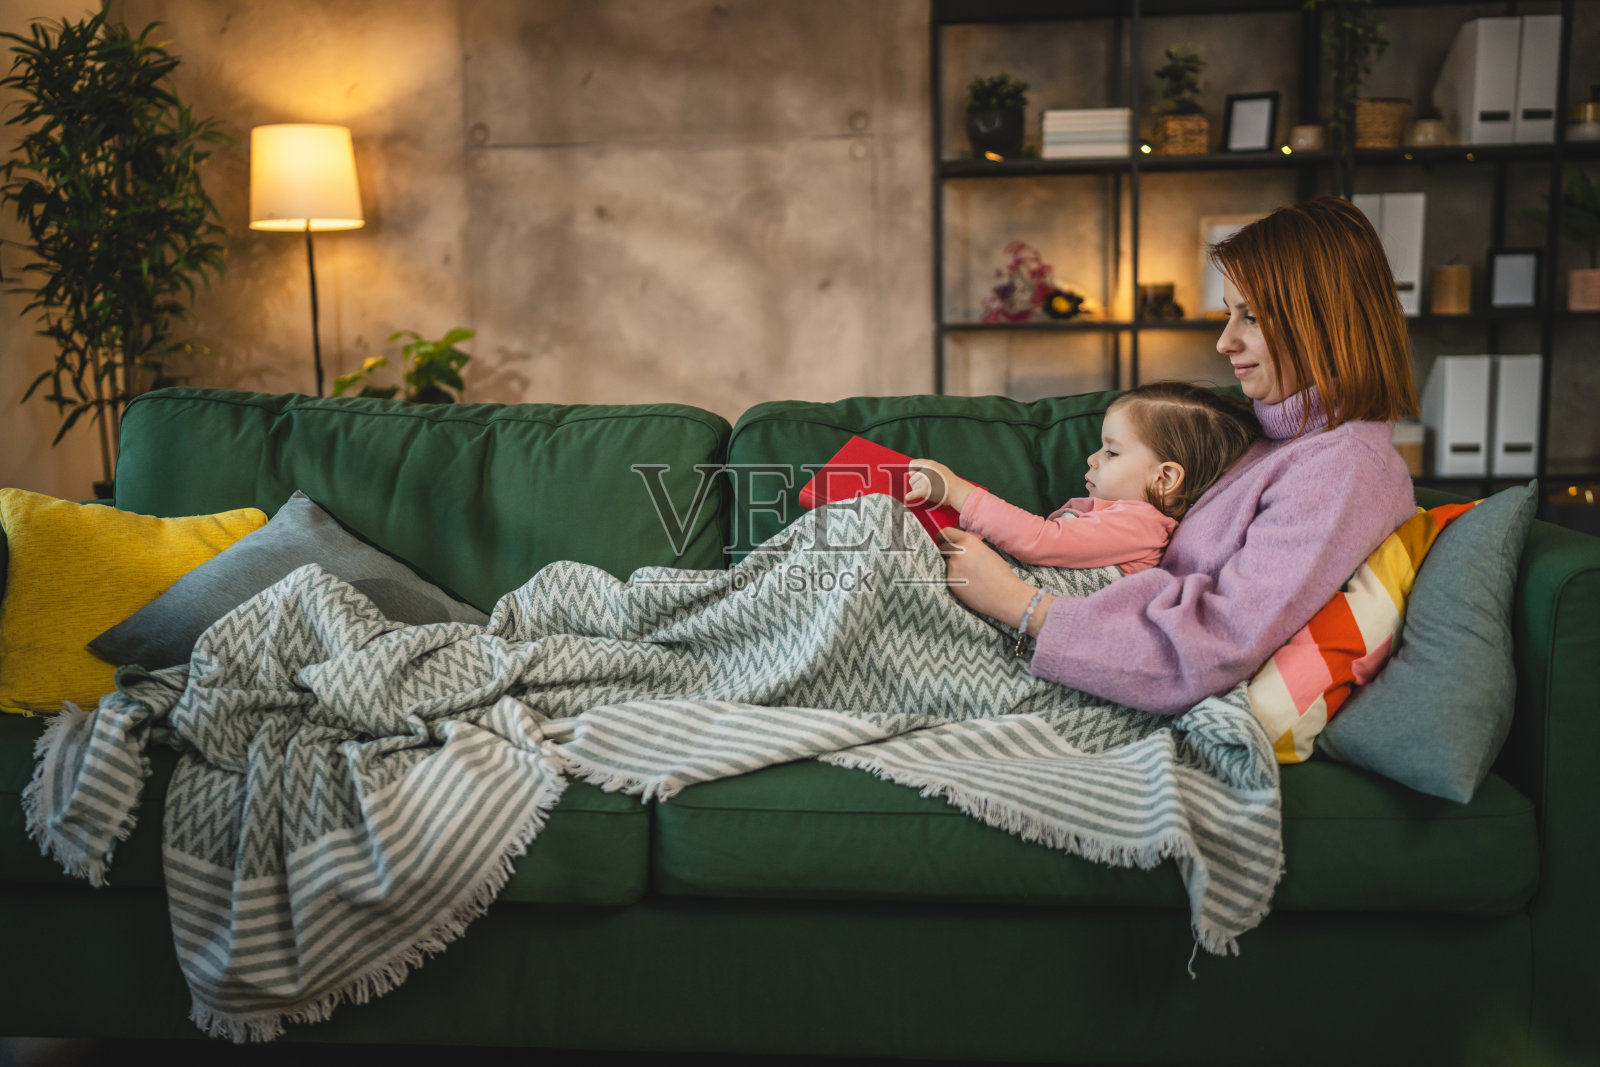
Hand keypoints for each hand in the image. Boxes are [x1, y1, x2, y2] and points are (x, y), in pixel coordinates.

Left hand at [906, 458, 975, 511]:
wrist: (958, 491)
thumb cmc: (950, 481)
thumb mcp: (940, 468)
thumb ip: (929, 468)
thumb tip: (915, 471)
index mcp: (929, 464)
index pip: (912, 464)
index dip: (912, 471)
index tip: (914, 475)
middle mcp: (926, 471)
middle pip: (912, 478)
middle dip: (916, 484)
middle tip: (925, 487)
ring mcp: (926, 480)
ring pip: (913, 487)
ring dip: (918, 491)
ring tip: (929, 492)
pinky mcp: (926, 490)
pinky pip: (914, 493)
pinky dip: (910, 496)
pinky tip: (908, 497)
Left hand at [935, 527, 1053, 633]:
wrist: (1005, 595)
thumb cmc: (1000, 574)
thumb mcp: (986, 551)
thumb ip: (969, 546)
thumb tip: (957, 545)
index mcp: (968, 541)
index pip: (945, 533)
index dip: (943, 538)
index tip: (942, 541)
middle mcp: (958, 552)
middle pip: (942, 547)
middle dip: (947, 553)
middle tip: (958, 561)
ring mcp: (952, 567)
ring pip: (945, 563)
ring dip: (952, 567)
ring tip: (968, 575)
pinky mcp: (950, 581)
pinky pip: (948, 576)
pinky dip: (955, 579)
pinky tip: (968, 584)